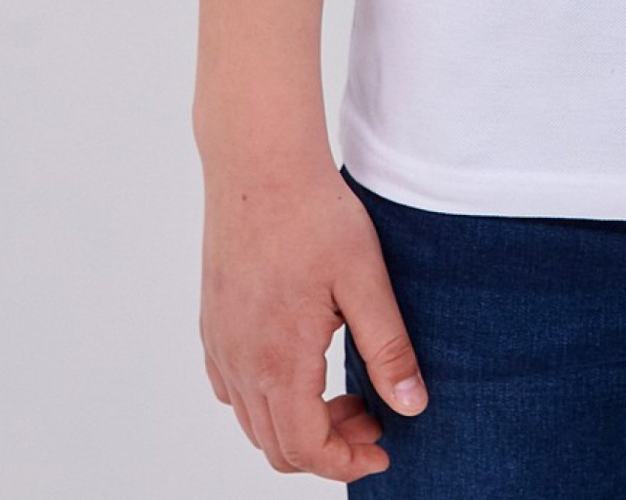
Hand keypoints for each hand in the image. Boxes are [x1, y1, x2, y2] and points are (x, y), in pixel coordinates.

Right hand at [200, 152, 428, 479]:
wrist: (260, 163)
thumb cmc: (314, 213)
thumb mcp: (365, 279)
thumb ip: (387, 348)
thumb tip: (412, 406)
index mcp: (279, 360)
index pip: (305, 449)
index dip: (346, 462)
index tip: (384, 448)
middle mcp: (240, 362)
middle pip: (277, 446)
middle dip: (329, 446)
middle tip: (373, 415)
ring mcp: (221, 343)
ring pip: (252, 420)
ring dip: (298, 424)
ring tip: (345, 391)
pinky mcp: (213, 322)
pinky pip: (232, 387)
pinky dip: (266, 400)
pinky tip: (300, 368)